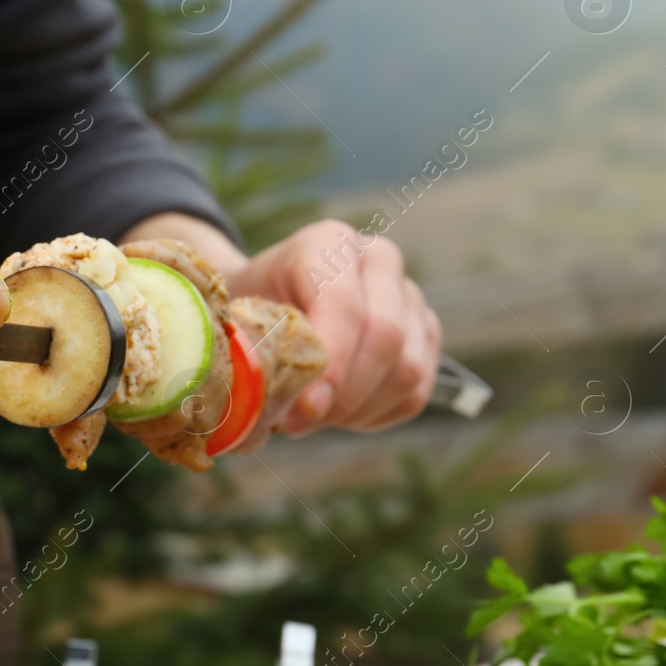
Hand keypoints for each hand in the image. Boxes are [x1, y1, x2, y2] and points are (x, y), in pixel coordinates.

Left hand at [225, 220, 440, 434]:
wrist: (269, 296)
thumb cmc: (250, 307)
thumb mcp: (240, 316)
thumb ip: (255, 350)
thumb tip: (269, 405)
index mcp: (329, 243)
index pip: (345, 307)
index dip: (331, 365)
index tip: (306, 409)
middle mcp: (379, 260)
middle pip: (385, 338)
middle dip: (344, 395)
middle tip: (299, 423)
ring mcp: (410, 295)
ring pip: (407, 370)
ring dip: (358, 409)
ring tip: (313, 417)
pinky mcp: (426, 333)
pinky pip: (416, 391)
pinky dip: (376, 414)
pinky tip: (339, 413)